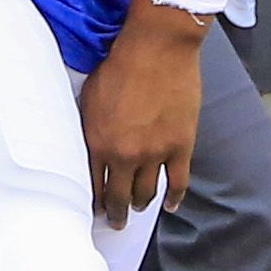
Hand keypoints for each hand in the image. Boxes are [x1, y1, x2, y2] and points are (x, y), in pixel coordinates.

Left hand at [80, 4, 204, 224]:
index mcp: (98, 142)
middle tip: (116, 222)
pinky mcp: (180, 146)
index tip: (97, 210)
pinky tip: (170, 206)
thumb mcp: (90, 96)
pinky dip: (174, 198)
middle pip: (120, 196)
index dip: (96, 202)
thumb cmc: (120, 64)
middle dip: (116, 214)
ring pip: (146, 193)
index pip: (94, 185)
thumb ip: (90, 126)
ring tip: (138, 208)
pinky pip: (177, 182)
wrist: (156, 48)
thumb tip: (91, 143)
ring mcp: (155, 153)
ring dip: (140, 204)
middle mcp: (125, 155)